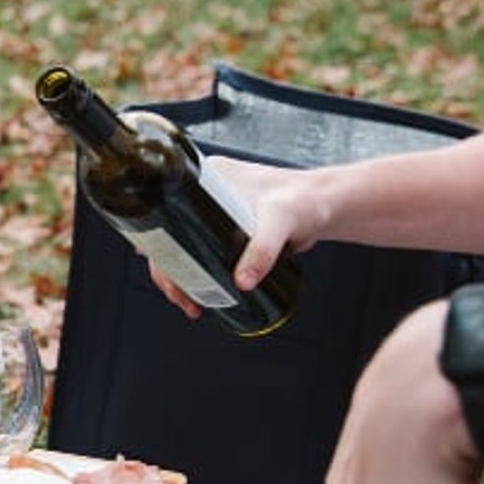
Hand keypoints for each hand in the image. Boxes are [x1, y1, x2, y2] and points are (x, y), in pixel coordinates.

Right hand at [148, 157, 322, 312]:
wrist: (327, 206)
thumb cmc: (304, 201)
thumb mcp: (279, 221)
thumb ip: (262, 250)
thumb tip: (242, 283)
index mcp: (204, 179)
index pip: (165, 212)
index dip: (157, 244)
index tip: (164, 273)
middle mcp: (204, 195)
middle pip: (171, 236)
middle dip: (169, 271)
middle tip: (182, 298)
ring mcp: (215, 213)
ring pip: (186, 248)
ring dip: (183, 277)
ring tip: (191, 305)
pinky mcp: (229, 231)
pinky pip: (205, 253)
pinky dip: (200, 274)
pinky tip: (202, 294)